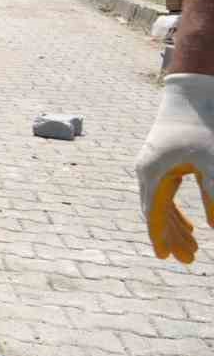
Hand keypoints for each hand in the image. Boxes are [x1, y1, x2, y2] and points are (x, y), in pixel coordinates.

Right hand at [134, 74, 213, 263]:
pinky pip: (165, 196)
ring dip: (176, 227)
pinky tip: (195, 225)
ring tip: (192, 248)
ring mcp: (153, 168)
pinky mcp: (162, 165)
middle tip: (188, 260)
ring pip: (161, 206)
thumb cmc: (203, 126)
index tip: (165, 257)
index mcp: (154, 174)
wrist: (191, 95)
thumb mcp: (212, 162)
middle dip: (172, 236)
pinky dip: (177, 212)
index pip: (155, 212)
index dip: (161, 236)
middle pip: (156, 212)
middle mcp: (148, 173)